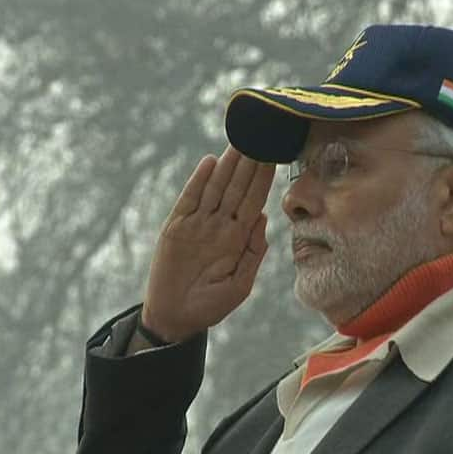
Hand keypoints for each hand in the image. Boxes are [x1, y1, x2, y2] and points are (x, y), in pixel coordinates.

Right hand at [141, 146, 275, 341]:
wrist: (176, 318)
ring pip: (215, 187)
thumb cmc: (210, 305)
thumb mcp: (240, 285)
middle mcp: (220, 225)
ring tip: (240, 141)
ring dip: (227, 165)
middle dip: (249, 163)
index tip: (276, 155)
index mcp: (238, 237)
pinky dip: (198, 181)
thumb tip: (263, 217)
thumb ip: (253, 252)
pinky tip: (210, 162)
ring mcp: (198, 224)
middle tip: (261, 135)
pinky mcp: (176, 227)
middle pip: (237, 187)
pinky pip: (189, 199)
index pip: (255, 201)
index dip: (265, 179)